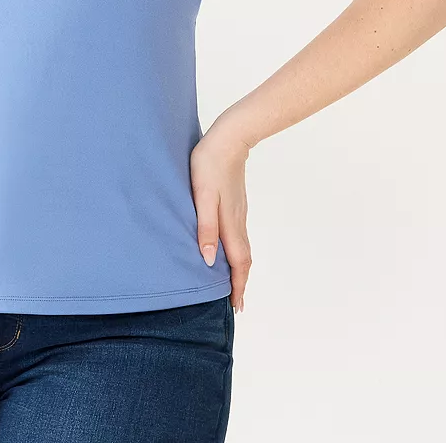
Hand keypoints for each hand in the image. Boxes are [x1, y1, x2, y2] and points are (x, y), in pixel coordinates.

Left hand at [190, 128, 252, 312]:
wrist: (229, 138)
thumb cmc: (210, 164)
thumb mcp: (201, 195)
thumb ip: (205, 227)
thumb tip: (208, 260)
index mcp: (230, 223)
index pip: (237, 262)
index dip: (237, 285)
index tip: (236, 306)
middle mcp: (238, 221)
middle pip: (243, 259)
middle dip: (240, 282)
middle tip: (236, 302)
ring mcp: (239, 211)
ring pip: (242, 247)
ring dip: (239, 267)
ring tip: (232, 282)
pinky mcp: (235, 203)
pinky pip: (238, 235)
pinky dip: (236, 251)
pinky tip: (227, 249)